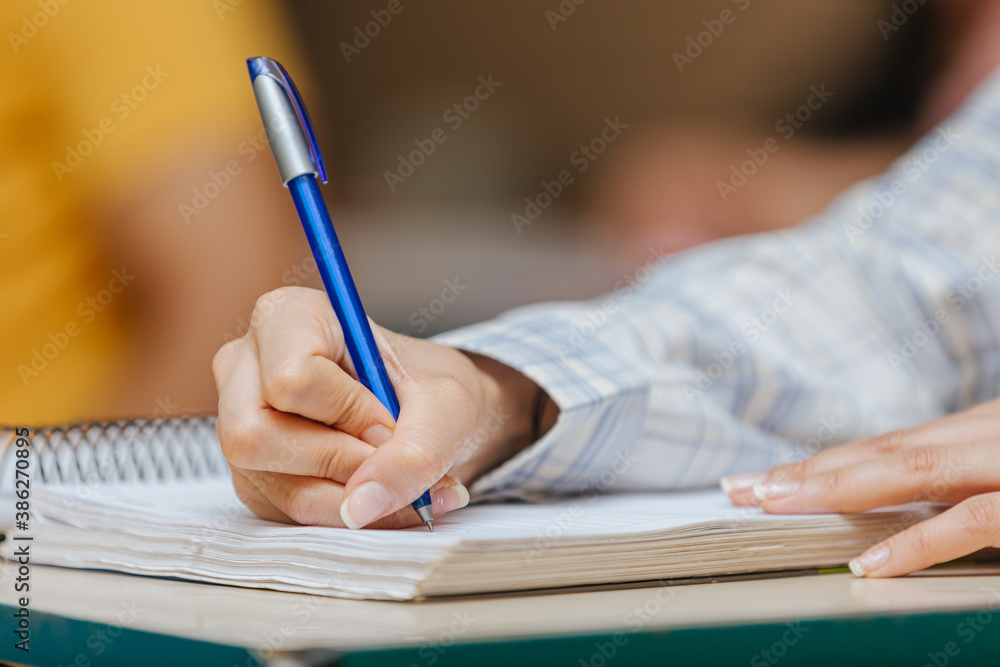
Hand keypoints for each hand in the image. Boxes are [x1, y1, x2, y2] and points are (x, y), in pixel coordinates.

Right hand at [212, 287, 544, 528]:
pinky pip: (287, 513)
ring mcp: (239, 425)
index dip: (348, 412)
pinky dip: (347, 514)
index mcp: (286, 318)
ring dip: (353, 496)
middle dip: (339, 461)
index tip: (389, 419)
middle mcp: (247, 369)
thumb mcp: (446, 406)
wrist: (431, 418)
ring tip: (402, 483)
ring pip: (274, 484)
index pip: (291, 378)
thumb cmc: (429, 389)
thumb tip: (361, 506)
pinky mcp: (254, 476)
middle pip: (254, 436)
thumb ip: (415, 452)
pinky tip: (379, 494)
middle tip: (390, 455)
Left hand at [721, 398, 999, 576]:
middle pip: (884, 452)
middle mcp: (988, 435)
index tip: (767, 480)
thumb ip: (966, 482)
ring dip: (836, 487)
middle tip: (741, 489)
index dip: (826, 463)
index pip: (892, 447)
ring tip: (773, 504)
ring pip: (911, 469)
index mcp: (984, 430)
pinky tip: (868, 564)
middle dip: (808, 471)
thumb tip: (911, 508)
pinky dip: (917, 540)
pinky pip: (973, 520)